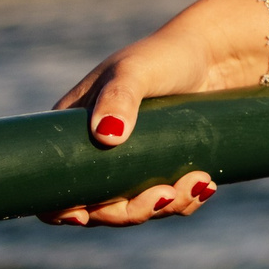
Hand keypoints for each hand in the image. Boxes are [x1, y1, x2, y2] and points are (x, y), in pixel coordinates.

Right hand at [39, 0, 268, 224]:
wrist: (215, 54)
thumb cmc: (165, 56)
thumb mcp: (136, 72)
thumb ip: (119, 97)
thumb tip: (106, 136)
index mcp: (73, 132)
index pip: (53, 184)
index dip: (60, 207)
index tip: (83, 214)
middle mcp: (97, 152)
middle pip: (98, 206)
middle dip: (130, 210)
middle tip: (166, 194)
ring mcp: (130, 164)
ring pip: (135, 207)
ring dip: (165, 206)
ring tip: (200, 182)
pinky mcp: (162, 168)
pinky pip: (166, 200)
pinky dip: (185, 200)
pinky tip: (206, 184)